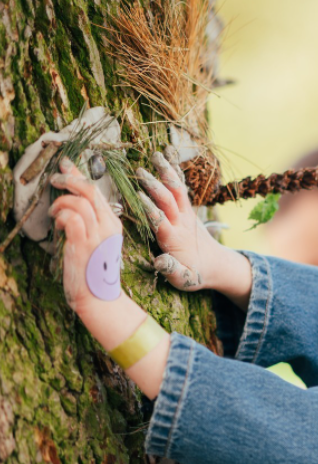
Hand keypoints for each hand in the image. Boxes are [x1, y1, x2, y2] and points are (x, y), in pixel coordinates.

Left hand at [49, 157, 123, 313]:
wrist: (98, 295)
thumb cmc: (94, 270)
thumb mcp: (97, 242)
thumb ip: (90, 224)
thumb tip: (74, 207)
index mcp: (113, 223)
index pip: (97, 191)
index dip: (79, 174)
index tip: (66, 164)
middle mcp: (108, 226)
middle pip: (90, 190)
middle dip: (69, 180)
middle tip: (55, 180)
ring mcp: (97, 235)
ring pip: (79, 202)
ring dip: (61, 203)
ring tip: (55, 214)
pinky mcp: (83, 243)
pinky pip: (71, 217)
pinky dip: (61, 216)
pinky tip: (58, 226)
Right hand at [136, 149, 222, 291]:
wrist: (217, 265)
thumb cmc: (196, 274)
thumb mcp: (184, 279)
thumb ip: (172, 270)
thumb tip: (159, 262)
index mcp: (175, 239)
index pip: (161, 220)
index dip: (149, 208)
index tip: (137, 195)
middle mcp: (182, 223)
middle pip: (168, 201)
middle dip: (154, 186)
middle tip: (139, 171)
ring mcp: (187, 214)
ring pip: (177, 190)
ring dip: (167, 172)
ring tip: (156, 154)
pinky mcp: (189, 209)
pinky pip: (181, 188)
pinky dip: (175, 171)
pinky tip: (168, 155)